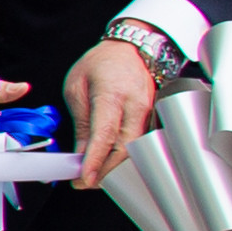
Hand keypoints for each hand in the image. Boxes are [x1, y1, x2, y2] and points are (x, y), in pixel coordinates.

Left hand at [61, 36, 161, 189]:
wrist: (131, 48)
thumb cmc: (101, 63)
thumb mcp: (77, 87)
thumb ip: (80, 122)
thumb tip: (79, 153)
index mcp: (113, 95)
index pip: (105, 135)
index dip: (95, 160)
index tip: (83, 178)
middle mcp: (137, 106)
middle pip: (126, 148)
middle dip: (105, 171)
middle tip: (84, 182)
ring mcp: (149, 113)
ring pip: (136, 149)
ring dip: (116, 167)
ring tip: (94, 175)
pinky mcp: (154, 118)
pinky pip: (142, 143)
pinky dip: (126, 157)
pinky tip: (111, 162)